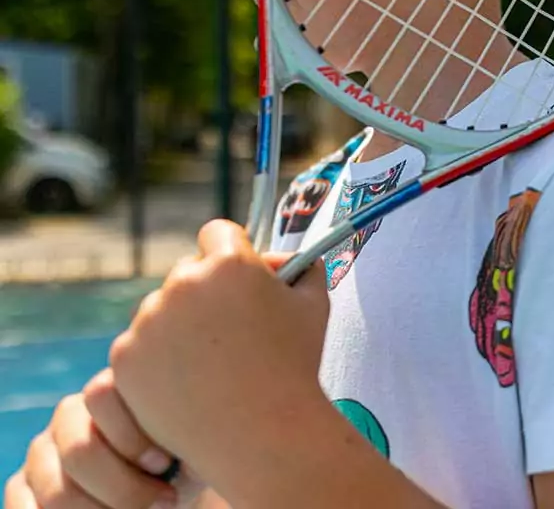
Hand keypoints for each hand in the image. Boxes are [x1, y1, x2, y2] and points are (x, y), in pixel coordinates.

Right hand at [4, 368, 178, 508]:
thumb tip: (179, 448)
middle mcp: (69, 415)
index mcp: (110, 390)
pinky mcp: (22, 486)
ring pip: (57, 490)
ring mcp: (42, 451)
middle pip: (80, 450)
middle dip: (124, 488)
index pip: (101, 394)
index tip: (165, 464)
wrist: (163, 488)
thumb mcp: (190, 442)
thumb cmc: (182, 461)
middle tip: (164, 503)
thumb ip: (181, 431)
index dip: (133, 436)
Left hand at [110, 219, 329, 490]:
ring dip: (178, 326)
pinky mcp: (125, 358)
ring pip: (160, 309)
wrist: (262, 434)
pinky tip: (188, 382)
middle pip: (187, 271)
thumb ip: (301, 269)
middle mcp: (183, 283)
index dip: (230, 251)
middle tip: (229, 329)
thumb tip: (286, 260)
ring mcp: (149, 321)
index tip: (237, 274)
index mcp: (230, 263)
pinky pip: (140, 345)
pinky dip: (157, 360)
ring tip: (211, 365)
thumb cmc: (294, 367)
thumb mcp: (313, 306)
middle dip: (205, 291)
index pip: (218, 233)